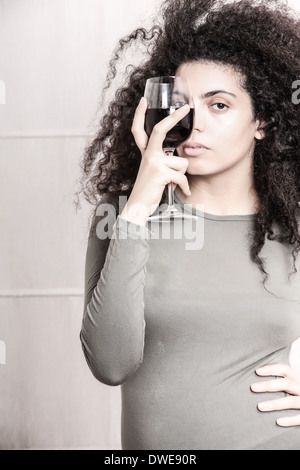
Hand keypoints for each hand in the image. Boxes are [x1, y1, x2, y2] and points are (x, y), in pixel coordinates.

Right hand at [120, 97, 190, 225]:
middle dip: (174, 117)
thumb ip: (163, 162)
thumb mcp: (153, 173)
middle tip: (186, 108)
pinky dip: (184, 187)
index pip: (139, 131)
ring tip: (173, 184)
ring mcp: (153, 163)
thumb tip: (180, 159)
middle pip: (159, 130)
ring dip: (182, 176)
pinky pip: (182, 177)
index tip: (143, 100)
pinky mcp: (160, 173)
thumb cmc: (149, 191)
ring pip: (181, 162)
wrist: (138, 207)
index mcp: (146, 154)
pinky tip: (182, 192)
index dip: (139, 115)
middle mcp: (148, 155)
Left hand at [251, 364, 299, 426]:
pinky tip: (278, 421)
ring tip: (259, 406)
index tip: (257, 371)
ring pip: (291, 402)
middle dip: (268, 385)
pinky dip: (290, 420)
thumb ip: (287, 379)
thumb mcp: (297, 381)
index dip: (272, 369)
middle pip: (286, 384)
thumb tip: (261, 373)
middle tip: (253, 387)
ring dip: (275, 404)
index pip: (285, 370)